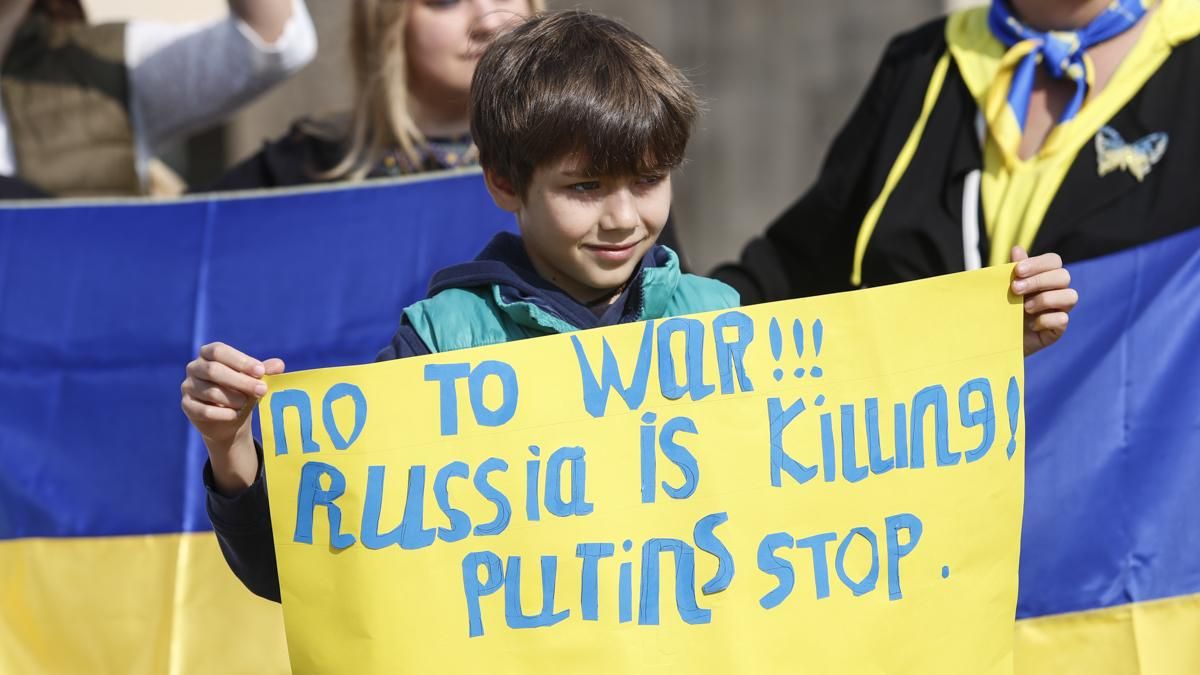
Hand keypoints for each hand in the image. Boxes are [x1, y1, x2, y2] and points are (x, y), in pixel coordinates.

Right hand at [181, 342, 284, 494]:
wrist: (229, 419)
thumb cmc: (242, 392)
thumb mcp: (254, 380)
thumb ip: (264, 371)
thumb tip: (279, 365)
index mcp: (209, 354)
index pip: (219, 351)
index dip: (240, 360)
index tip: (261, 372)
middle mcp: (195, 367)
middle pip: (214, 370)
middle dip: (241, 381)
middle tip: (261, 390)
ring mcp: (188, 386)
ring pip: (210, 391)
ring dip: (233, 399)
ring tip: (246, 404)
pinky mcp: (187, 405)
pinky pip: (203, 410)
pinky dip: (222, 414)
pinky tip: (235, 415)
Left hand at [1011, 247, 1077, 356]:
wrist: (996, 337)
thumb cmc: (1002, 307)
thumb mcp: (1005, 288)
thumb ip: (1013, 271)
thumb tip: (1017, 249)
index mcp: (1045, 276)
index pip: (1054, 261)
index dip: (1038, 263)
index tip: (1017, 271)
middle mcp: (1057, 291)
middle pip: (1064, 276)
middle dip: (1039, 281)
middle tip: (1015, 289)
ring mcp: (1060, 310)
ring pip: (1071, 296)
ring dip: (1045, 299)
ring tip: (1025, 308)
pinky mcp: (1058, 329)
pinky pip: (1063, 319)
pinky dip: (1046, 320)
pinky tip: (1031, 325)